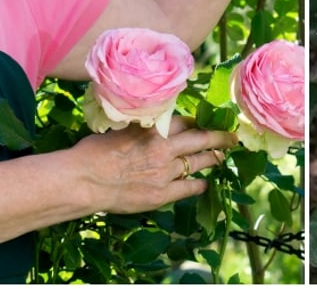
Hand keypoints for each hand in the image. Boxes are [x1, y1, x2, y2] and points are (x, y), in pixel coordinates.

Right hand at [68, 116, 233, 214]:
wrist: (84, 180)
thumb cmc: (93, 152)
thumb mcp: (120, 129)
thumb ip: (140, 128)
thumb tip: (148, 126)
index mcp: (153, 128)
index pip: (185, 121)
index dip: (197, 122)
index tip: (205, 121)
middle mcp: (164, 147)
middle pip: (201, 138)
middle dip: (220, 137)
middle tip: (232, 136)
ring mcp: (165, 172)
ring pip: (200, 162)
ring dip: (214, 159)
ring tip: (222, 157)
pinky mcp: (161, 194)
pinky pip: (189, 188)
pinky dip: (199, 185)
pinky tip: (205, 184)